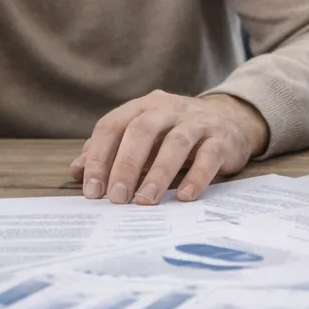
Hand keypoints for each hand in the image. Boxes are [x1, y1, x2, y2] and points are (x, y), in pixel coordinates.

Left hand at [69, 92, 268, 204]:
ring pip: (176, 142)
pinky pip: (209, 156)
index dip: (100, 157)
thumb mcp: (143, 137)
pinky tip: (185, 196)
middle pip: (142, 130)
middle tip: (116, 198)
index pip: (113, 126)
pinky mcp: (222, 139)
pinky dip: (196, 176)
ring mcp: (198, 122)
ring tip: (145, 201)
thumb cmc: (176, 133)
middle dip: (126, 165)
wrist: (232, 121)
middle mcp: (169, 109)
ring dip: (158, 173)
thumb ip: (110, 151)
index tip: (92, 190)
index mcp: (143, 106)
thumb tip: (77, 171)